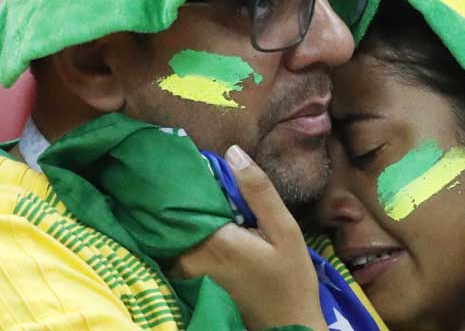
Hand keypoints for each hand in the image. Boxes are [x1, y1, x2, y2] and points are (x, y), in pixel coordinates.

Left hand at [170, 145, 326, 330]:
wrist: (288, 328)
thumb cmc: (290, 280)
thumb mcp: (285, 231)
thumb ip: (259, 192)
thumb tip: (232, 152)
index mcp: (215, 241)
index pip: (187, 197)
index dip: (188, 174)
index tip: (190, 154)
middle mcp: (193, 257)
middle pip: (176, 214)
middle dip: (180, 190)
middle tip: (187, 165)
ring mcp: (189, 272)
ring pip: (174, 230)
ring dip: (180, 209)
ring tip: (190, 188)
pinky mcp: (193, 280)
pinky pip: (178, 245)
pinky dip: (183, 228)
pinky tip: (197, 217)